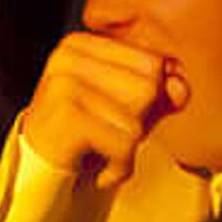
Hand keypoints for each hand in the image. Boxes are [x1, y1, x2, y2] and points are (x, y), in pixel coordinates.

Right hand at [15, 33, 183, 192]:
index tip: (116, 117)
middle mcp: (68, 56)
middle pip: (147, 87)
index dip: (147, 101)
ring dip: (126, 150)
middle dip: (136, 123)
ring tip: (99, 152)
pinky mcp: (65, 116)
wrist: (39, 177)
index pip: (151, 64)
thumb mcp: (127, 111)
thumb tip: (182, 87)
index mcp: (81, 44)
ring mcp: (63, 84)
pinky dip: (119, 166)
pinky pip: (124, 144)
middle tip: (105, 136)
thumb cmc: (84, 139)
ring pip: (137, 119)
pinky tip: (99, 170)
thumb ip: (160, 94)